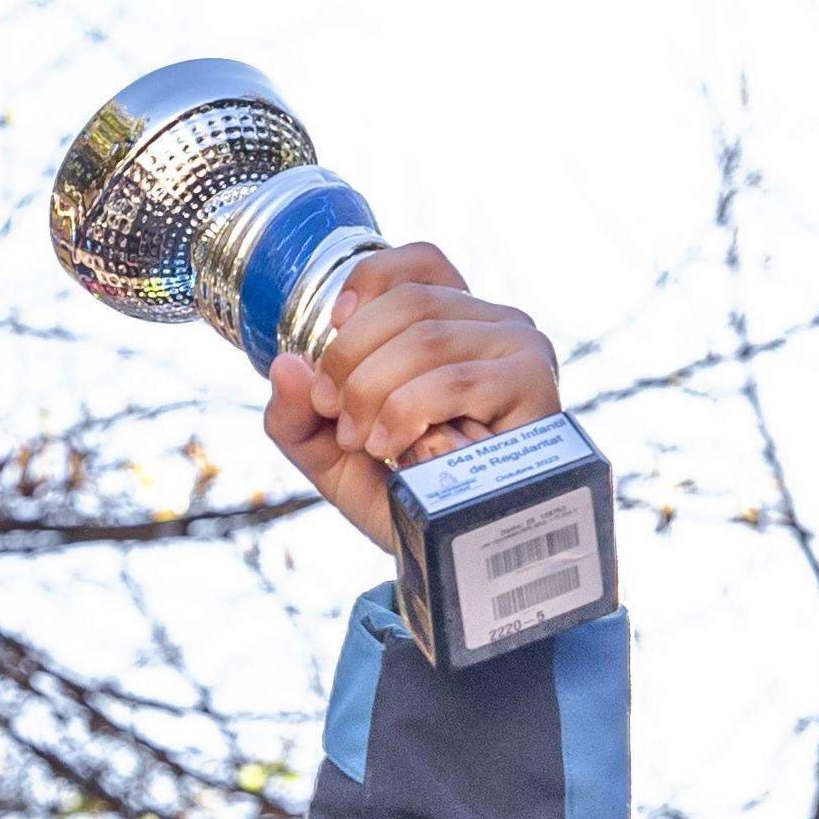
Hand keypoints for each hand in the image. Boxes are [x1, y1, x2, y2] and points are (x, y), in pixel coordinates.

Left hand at [262, 243, 559, 559]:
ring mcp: (521, 349)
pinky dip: (404, 414)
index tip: (332, 329)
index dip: (368, 283)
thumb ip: (297, 414)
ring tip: (366, 444)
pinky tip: (394, 450)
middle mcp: (495, 323)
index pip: (418, 263)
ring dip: (372, 396)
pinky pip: (449, 380)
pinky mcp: (534, 385)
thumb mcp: (333, 456)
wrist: (454, 556)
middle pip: (406, 304)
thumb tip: (285, 364)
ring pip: (424, 339)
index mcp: (453, 325)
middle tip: (336, 419)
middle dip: (350, 362)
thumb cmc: (404, 500)